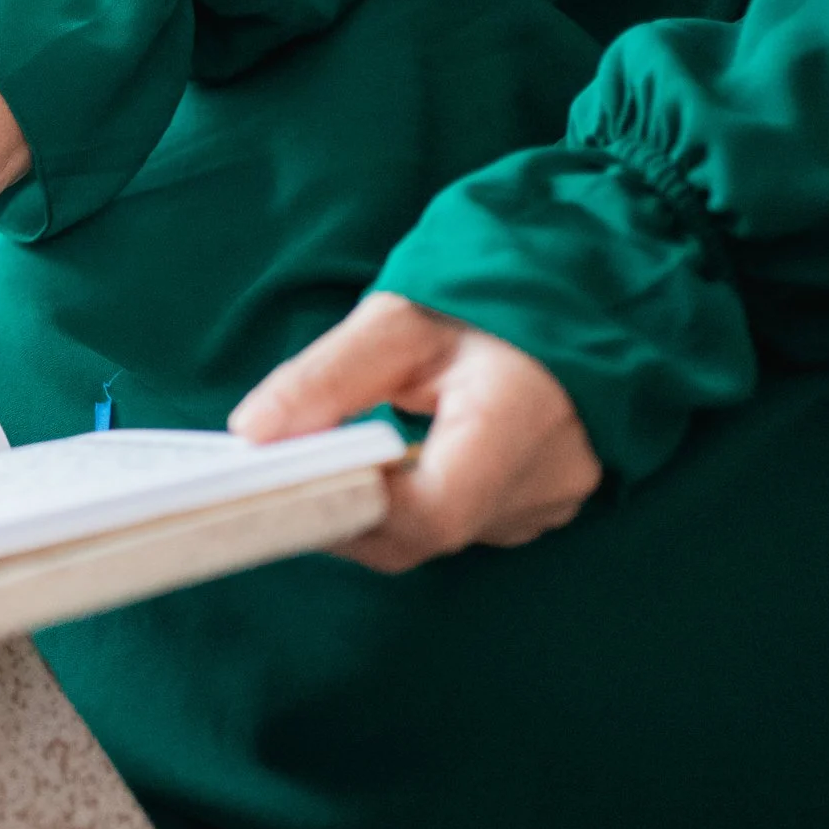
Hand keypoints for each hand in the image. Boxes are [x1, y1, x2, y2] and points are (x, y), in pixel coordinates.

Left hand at [230, 292, 601, 571]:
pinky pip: (461, 521)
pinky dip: (413, 498)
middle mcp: (548, 477)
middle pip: (423, 533)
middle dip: (347, 508)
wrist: (577, 294)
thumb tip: (251, 433)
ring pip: (436, 534)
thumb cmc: (487, 298)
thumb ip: (325, 378)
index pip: (429, 511)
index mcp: (522, 419)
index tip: (284, 483)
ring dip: (379, 503)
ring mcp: (553, 500)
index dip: (350, 509)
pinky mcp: (544, 507)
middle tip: (289, 469)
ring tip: (343, 451)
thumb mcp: (399, 320)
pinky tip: (394, 456)